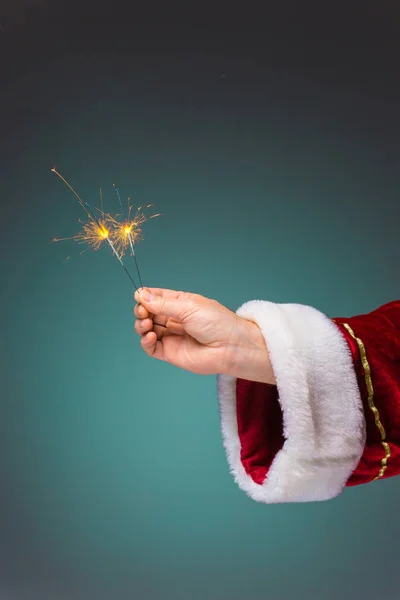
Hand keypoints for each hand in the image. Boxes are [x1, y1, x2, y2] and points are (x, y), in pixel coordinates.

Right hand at [133, 287, 275, 383]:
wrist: (231, 347)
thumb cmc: (217, 323)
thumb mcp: (189, 307)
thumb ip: (163, 304)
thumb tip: (142, 295)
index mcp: (180, 303)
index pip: (156, 297)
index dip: (145, 296)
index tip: (139, 296)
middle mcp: (174, 319)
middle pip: (148, 313)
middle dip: (142, 310)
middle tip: (143, 312)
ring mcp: (172, 336)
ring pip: (146, 329)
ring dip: (141, 325)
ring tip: (147, 324)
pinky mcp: (170, 353)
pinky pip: (151, 347)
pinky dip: (145, 342)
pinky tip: (150, 336)